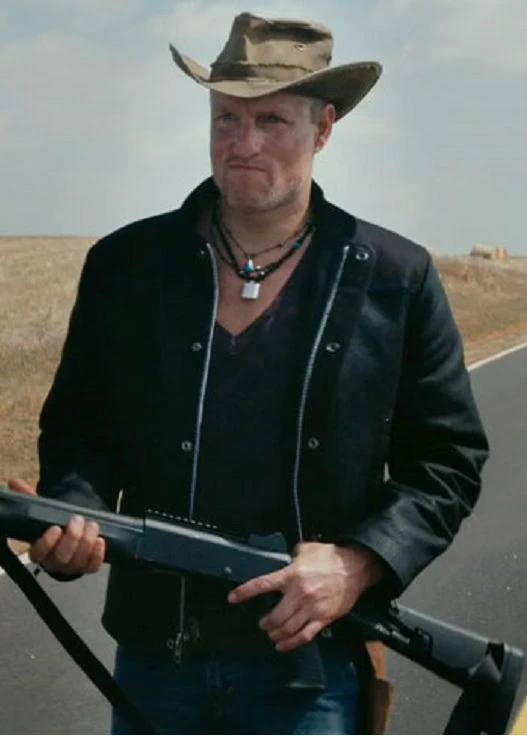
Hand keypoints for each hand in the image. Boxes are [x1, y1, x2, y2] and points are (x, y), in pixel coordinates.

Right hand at [7, 478, 104, 575]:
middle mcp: (54, 562)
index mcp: (40, 551)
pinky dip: (97, 554)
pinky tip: (100, 540)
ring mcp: (72, 566)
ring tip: (92, 525)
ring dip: (86, 542)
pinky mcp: (88, 566)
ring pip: (78, 561)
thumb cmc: (57, 522)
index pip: (38, 553)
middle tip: (77, 520)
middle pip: (61, 558)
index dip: (46, 543)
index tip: (55, 527)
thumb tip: (15, 484)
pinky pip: (93, 566)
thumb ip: (30, 499)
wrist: (75, 530)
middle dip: (72, 538)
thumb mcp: (44, 512)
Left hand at [228, 542, 382, 651]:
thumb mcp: (307, 549)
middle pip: (274, 616)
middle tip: (262, 623)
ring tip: (271, 634)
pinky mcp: (323, 618)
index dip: (245, 592)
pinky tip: (284, 645)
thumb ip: (291, 555)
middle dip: (264, 623)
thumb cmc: (332, 558)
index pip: (262, 584)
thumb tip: (283, 557)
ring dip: (275, 634)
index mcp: (292, 575)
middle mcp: (299, 593)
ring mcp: (311, 608)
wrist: (355, 568)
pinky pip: (304, 636)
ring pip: (287, 629)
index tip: (233, 597)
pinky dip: (291, 644)